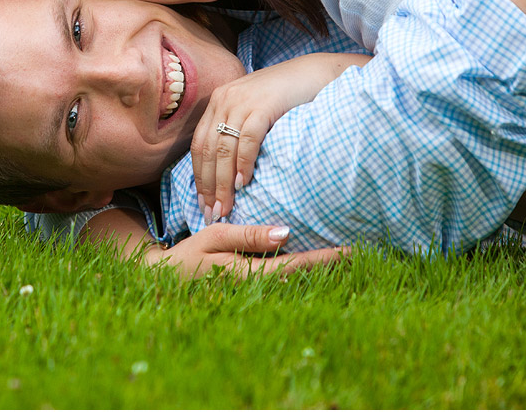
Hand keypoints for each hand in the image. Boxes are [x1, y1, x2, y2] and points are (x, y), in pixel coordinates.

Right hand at [143, 224, 349, 279]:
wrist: (165, 281)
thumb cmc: (187, 255)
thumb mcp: (214, 237)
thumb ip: (249, 236)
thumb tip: (286, 233)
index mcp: (251, 273)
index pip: (297, 265)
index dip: (326, 259)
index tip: (352, 251)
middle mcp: (258, 287)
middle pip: (302, 276)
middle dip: (330, 266)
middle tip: (361, 253)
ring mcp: (255, 292)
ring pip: (295, 281)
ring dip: (318, 269)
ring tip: (345, 257)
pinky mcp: (251, 289)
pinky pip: (282, 280)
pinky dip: (300, 271)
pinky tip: (313, 262)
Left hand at [191, 53, 366, 220]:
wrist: (315, 72)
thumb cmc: (287, 97)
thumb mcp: (254, 109)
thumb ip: (237, 129)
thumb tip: (228, 169)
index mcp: (219, 101)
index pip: (199, 145)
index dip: (199, 176)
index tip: (202, 203)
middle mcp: (225, 99)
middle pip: (208, 150)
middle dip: (208, 185)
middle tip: (212, 213)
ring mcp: (242, 100)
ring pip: (224, 148)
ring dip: (223, 181)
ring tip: (226, 206)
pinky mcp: (263, 104)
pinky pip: (247, 139)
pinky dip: (243, 163)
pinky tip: (243, 182)